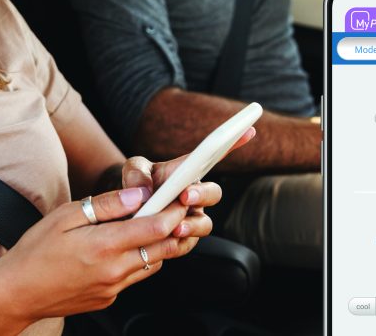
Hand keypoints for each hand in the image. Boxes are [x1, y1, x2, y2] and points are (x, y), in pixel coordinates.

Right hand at [0, 186, 193, 321]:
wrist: (16, 293)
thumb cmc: (36, 250)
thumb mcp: (66, 216)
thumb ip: (107, 205)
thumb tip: (139, 194)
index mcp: (104, 246)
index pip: (156, 228)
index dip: (173, 211)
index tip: (180, 197)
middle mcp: (114, 271)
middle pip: (163, 248)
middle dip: (175, 227)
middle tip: (176, 208)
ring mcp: (113, 288)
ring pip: (153, 263)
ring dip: (159, 244)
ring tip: (150, 224)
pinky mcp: (109, 298)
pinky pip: (135, 276)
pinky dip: (139, 259)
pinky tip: (124, 246)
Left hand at [121, 126, 255, 239]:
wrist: (127, 213)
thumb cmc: (136, 184)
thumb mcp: (133, 170)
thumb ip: (136, 173)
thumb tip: (143, 192)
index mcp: (187, 171)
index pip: (214, 156)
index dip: (233, 142)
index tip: (248, 130)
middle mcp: (196, 194)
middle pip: (213, 193)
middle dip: (202, 195)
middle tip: (185, 196)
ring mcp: (192, 218)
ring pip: (205, 224)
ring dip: (192, 225)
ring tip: (175, 228)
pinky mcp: (184, 240)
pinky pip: (189, 244)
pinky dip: (179, 244)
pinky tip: (166, 241)